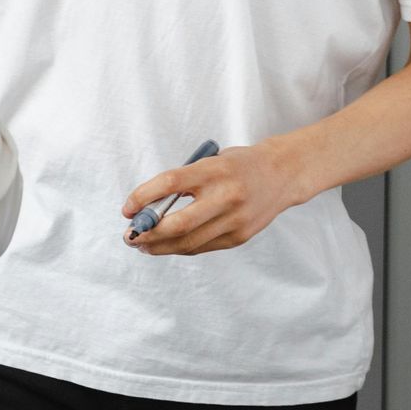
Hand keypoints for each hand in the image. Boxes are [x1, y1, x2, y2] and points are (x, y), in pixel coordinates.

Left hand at [121, 142, 302, 255]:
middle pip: (178, 223)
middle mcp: (226, 195)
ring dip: (160, 247)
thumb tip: (145, 209)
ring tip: (142, 245)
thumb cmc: (237, 165)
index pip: (169, 183)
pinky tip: (166, 245)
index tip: (126, 208)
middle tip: (129, 236)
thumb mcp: (209, 162)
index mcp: (213, 170)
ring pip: (189, 242)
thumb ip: (182, 183)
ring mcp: (235, 219)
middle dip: (147, 233)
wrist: (283, 174)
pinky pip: (203, 247)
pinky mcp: (241, 236)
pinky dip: (180, 247)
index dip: (142, 197)